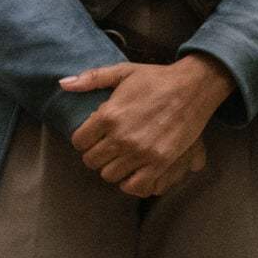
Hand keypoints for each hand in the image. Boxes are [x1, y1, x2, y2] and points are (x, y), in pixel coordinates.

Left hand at [61, 53, 236, 196]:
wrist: (193, 87)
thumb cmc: (156, 79)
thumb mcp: (122, 72)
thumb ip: (91, 79)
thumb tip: (63, 84)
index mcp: (108, 115)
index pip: (79, 141)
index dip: (85, 138)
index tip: (95, 135)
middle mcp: (121, 137)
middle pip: (92, 161)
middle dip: (97, 153)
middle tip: (109, 146)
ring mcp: (140, 152)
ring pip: (110, 175)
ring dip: (114, 167)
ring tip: (123, 157)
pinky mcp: (159, 163)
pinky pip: (134, 186)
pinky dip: (131, 182)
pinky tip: (135, 170)